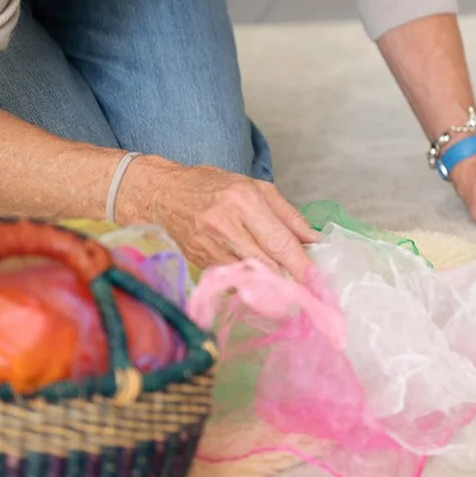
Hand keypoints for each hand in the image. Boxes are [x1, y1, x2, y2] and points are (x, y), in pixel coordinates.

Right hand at [123, 157, 317, 279]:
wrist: (159, 195)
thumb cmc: (211, 187)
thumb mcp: (255, 187)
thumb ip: (288, 215)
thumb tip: (314, 239)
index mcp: (244, 200)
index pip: (279, 240)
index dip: (300, 263)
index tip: (317, 278)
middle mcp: (226, 225)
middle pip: (266, 262)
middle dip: (291, 278)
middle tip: (310, 289)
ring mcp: (209, 246)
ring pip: (250, 275)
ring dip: (273, 284)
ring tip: (291, 289)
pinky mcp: (200, 262)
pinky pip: (233, 278)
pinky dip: (251, 282)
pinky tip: (262, 283)